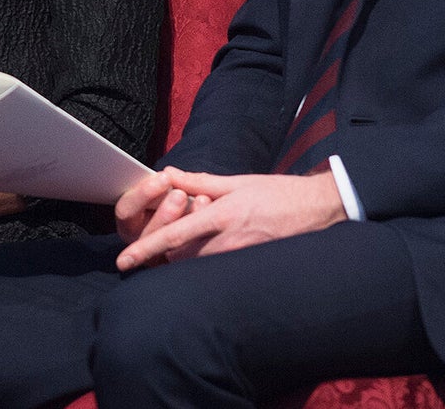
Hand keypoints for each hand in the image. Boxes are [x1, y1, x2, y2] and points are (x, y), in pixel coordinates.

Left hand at [114, 168, 345, 271]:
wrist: (320, 210)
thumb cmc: (279, 193)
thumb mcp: (238, 182)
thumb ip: (200, 182)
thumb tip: (168, 175)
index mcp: (223, 214)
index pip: (175, 235)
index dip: (146, 248)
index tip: (124, 260)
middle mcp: (229, 240)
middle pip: (181, 256)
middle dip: (163, 251)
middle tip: (155, 239)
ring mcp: (240, 256)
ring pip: (197, 264)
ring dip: (183, 255)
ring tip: (185, 238)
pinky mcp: (249, 265)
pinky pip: (216, 268)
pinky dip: (203, 260)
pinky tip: (204, 248)